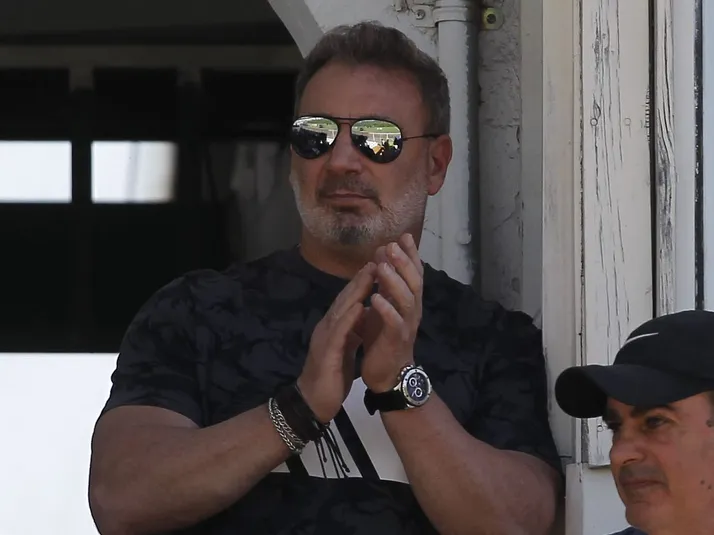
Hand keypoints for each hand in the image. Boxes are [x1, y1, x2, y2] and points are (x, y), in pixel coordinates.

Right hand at [297, 262, 375, 422]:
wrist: (313, 403)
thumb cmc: (330, 378)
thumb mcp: (345, 350)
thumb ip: (352, 332)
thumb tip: (364, 316)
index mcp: (333, 328)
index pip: (349, 301)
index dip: (362, 283)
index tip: (378, 266)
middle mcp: (327, 327)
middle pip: (345, 299)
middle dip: (361, 279)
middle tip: (377, 259)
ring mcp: (324, 338)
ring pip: (341, 310)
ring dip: (356, 291)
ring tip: (370, 273)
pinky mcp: (326, 353)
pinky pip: (338, 333)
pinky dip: (349, 318)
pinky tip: (358, 307)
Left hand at [358, 234, 422, 391]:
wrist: (388, 373)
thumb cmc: (384, 337)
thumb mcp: (385, 306)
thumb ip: (386, 285)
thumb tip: (382, 257)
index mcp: (409, 301)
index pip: (414, 273)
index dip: (411, 254)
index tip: (403, 236)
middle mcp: (412, 310)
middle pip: (414, 282)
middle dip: (404, 262)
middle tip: (392, 245)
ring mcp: (406, 324)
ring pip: (406, 299)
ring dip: (394, 282)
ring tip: (382, 267)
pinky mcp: (396, 340)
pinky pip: (394, 322)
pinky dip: (386, 309)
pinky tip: (375, 298)